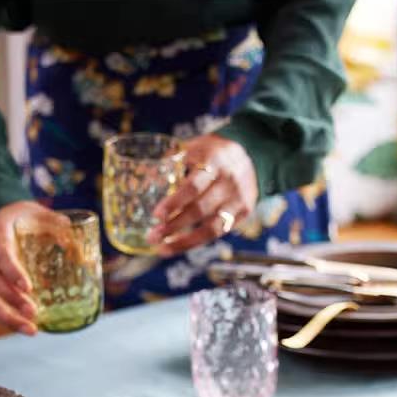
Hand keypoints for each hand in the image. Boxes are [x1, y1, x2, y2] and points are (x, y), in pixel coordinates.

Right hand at [0, 201, 62, 334]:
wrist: (0, 219)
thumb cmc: (22, 217)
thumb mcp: (37, 212)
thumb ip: (54, 221)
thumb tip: (72, 231)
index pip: (0, 253)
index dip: (12, 272)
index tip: (28, 288)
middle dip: (12, 299)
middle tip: (33, 312)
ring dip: (7, 317)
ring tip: (31, 330)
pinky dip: (6, 319)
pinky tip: (25, 328)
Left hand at [147, 135, 258, 255]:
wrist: (254, 154)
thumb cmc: (214, 153)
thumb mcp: (197, 147)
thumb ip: (173, 160)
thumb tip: (142, 176)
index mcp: (216, 162)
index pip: (194, 186)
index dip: (175, 202)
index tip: (157, 215)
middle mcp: (229, 182)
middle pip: (200, 210)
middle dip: (174, 226)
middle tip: (152, 236)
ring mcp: (238, 200)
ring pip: (211, 228)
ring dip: (184, 242)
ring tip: (162, 249)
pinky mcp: (243, 213)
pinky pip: (217, 232)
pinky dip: (196, 241)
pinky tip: (178, 246)